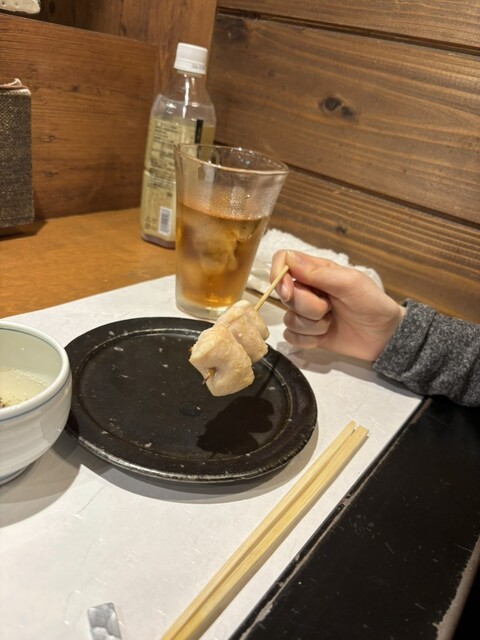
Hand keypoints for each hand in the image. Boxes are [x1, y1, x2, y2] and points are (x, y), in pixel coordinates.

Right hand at [270, 250, 404, 360]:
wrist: (384, 336)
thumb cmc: (371, 303)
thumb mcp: (350, 283)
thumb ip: (318, 273)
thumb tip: (288, 258)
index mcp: (314, 271)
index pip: (282, 261)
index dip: (279, 276)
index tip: (290, 292)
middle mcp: (306, 289)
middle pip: (284, 295)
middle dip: (308, 307)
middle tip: (330, 309)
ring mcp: (305, 313)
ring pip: (288, 319)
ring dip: (312, 325)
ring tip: (332, 323)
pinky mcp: (306, 334)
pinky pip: (291, 337)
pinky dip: (308, 340)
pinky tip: (324, 337)